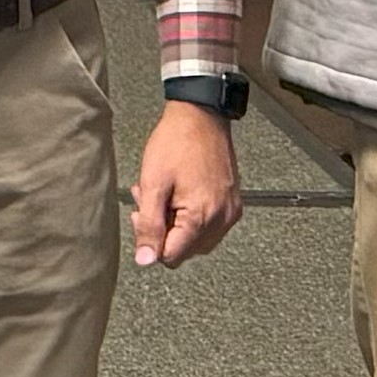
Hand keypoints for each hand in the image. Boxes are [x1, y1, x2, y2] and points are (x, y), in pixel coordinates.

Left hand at [127, 98, 242, 267]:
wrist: (201, 116)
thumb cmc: (176, 143)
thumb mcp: (153, 183)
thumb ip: (149, 225)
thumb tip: (146, 260)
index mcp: (202, 217)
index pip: (171, 256)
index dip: (152, 241)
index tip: (143, 216)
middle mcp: (222, 219)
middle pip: (185, 250)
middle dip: (163, 231)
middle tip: (151, 201)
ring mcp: (230, 212)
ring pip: (196, 240)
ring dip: (175, 223)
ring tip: (165, 195)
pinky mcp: (232, 203)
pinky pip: (209, 225)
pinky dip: (191, 215)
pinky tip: (180, 194)